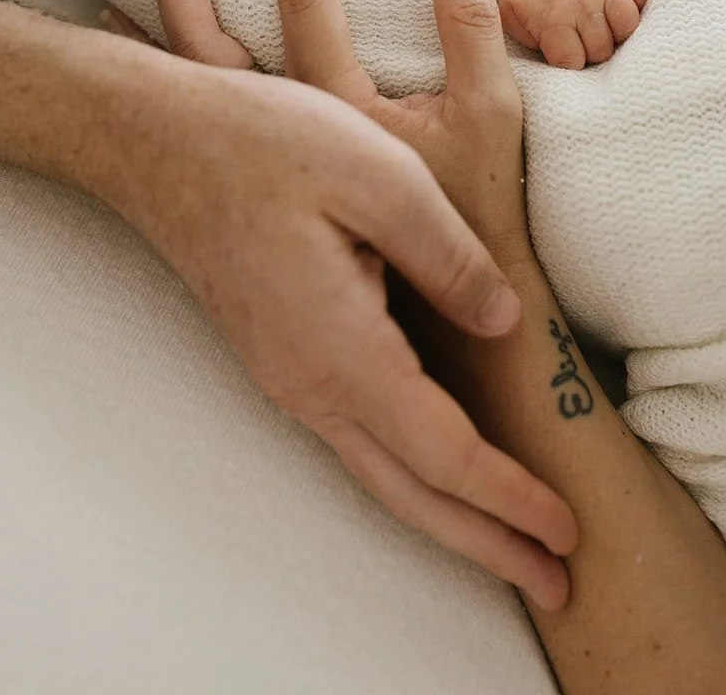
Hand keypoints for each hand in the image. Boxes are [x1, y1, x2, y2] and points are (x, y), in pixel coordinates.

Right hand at [106, 0, 575, 607]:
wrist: (157, 140)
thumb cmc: (264, 144)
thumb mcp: (381, 175)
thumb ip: (450, 256)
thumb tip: (504, 322)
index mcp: (341, 348)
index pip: (442, 452)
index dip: (510, 497)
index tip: (568, 533)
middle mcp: (308, 383)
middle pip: (410, 492)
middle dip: (486, 543)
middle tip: (556, 585)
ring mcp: (286, 373)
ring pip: (380, 471)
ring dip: (450, 515)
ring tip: (510, 543)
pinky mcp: (279, 352)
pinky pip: (356, 438)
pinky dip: (411, 473)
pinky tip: (436, 467)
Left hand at [498, 0, 648, 68]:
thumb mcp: (511, 16)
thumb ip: (529, 43)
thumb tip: (554, 61)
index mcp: (552, 19)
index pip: (573, 62)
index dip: (572, 65)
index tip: (570, 56)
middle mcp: (582, 2)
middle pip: (603, 49)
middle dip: (594, 50)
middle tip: (585, 39)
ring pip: (628, 26)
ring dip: (618, 32)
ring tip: (605, 27)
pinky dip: (636, 4)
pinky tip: (618, 7)